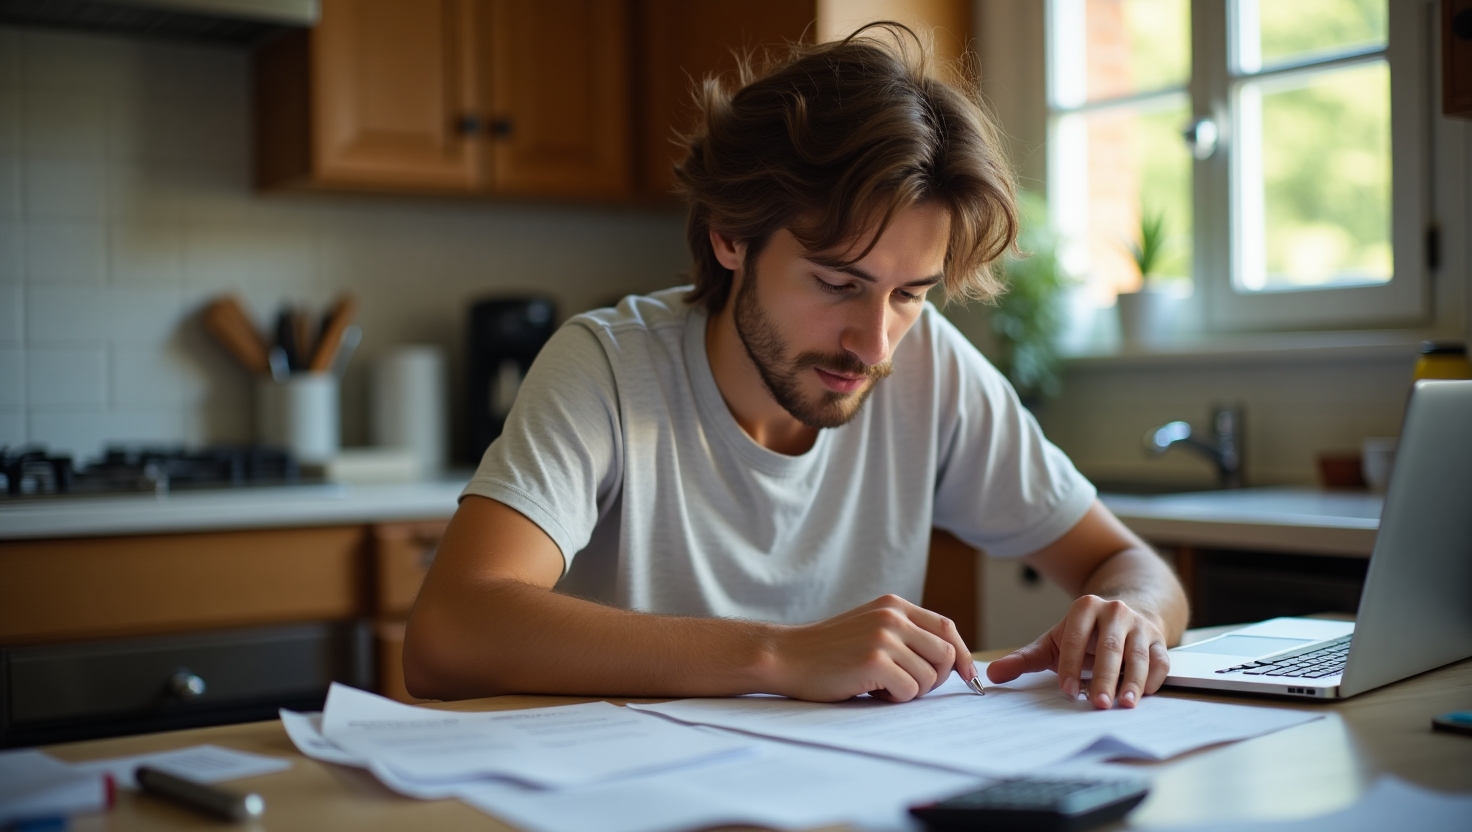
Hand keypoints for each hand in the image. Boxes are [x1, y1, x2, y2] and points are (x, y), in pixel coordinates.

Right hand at [768, 595, 978, 702]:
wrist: (787, 656)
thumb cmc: (828, 651)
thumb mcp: (870, 628)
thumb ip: (905, 635)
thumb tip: (953, 660)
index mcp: (894, 606)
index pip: (947, 628)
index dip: (963, 655)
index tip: (968, 676)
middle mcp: (893, 616)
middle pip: (946, 654)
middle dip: (935, 679)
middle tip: (905, 685)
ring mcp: (884, 636)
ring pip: (929, 677)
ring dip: (910, 691)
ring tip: (880, 685)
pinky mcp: (874, 660)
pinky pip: (910, 690)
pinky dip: (895, 698)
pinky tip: (871, 691)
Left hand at [985, 595, 1169, 708]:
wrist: (1126, 615)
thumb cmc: (1085, 635)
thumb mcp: (1055, 642)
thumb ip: (1024, 659)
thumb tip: (993, 676)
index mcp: (1085, 608)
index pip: (1076, 639)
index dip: (1071, 665)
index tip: (1067, 690)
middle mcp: (1115, 612)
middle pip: (1110, 649)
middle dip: (1103, 678)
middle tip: (1097, 703)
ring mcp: (1140, 626)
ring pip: (1138, 656)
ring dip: (1132, 682)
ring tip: (1124, 704)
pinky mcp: (1159, 640)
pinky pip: (1160, 661)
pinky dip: (1154, 679)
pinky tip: (1144, 696)